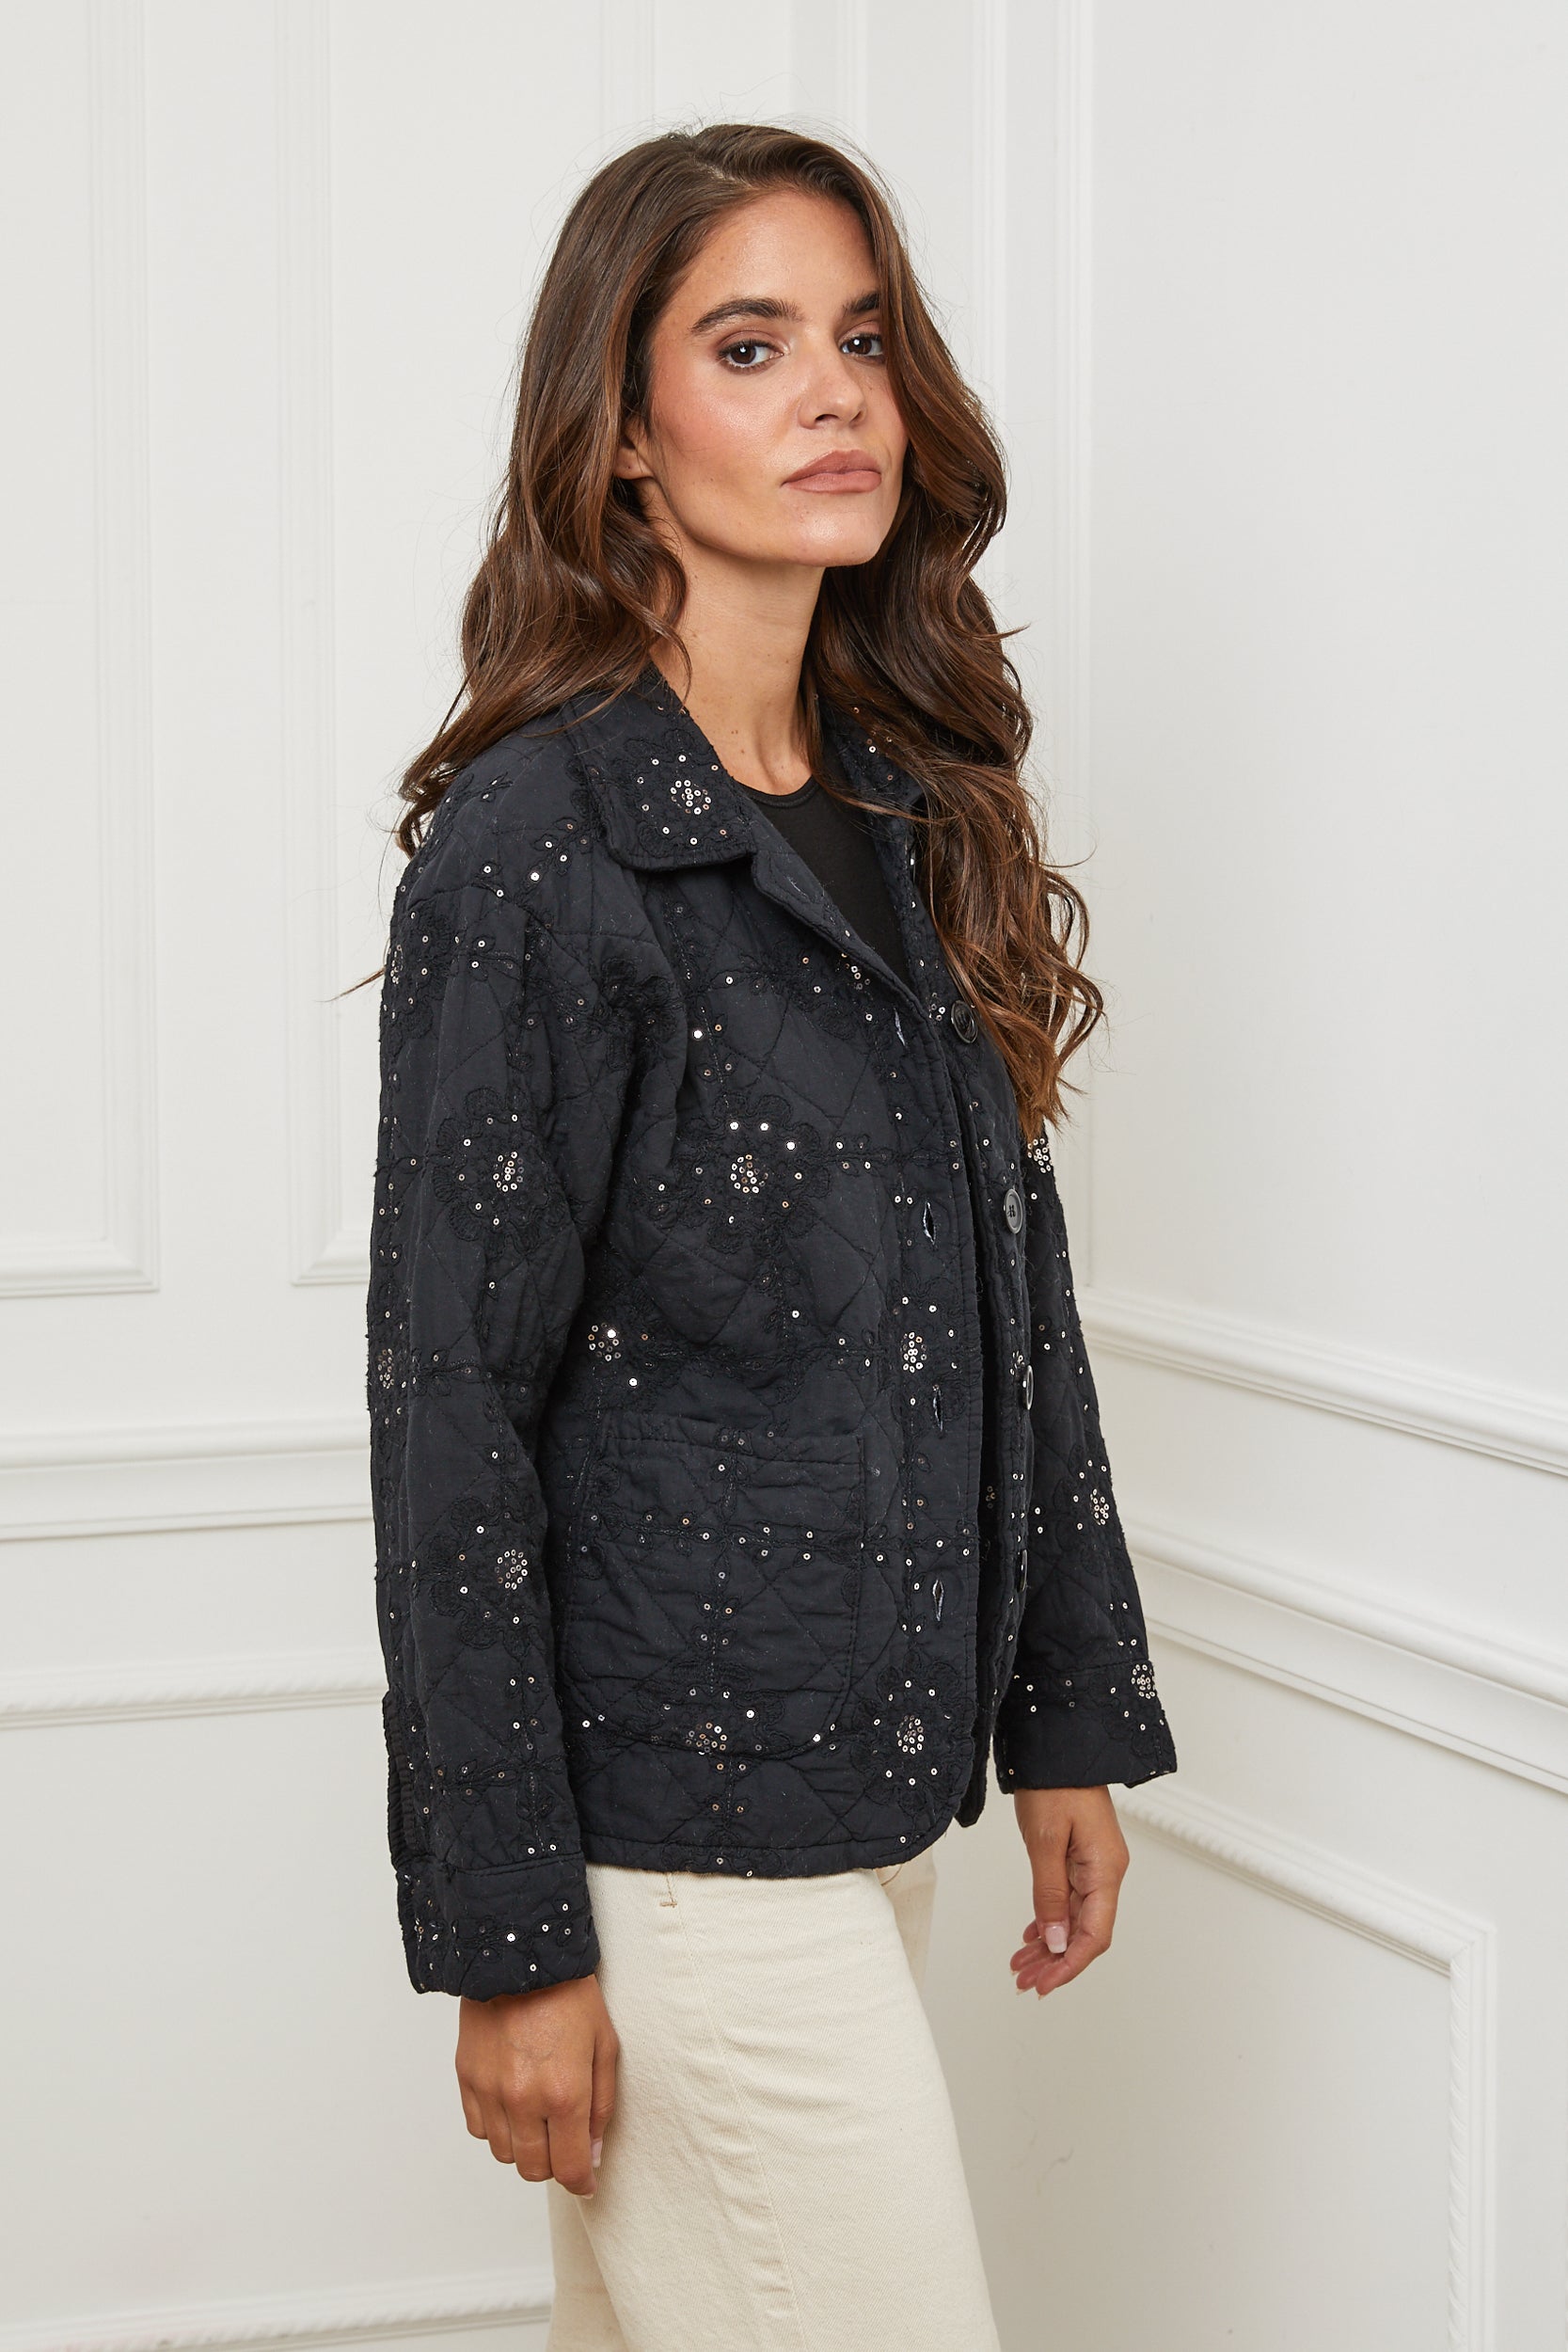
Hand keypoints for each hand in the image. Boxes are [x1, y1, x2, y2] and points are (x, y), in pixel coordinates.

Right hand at [456, 1973, 618, 2194]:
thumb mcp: (605, 2045)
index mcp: (565, 2093)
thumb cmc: (570, 1996)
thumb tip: (590, 2155)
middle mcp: (523, 2100)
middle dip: (553, 2164)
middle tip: (563, 2142)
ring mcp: (490, 2091)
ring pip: (504, 2153)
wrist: (520, 1954)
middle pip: (534, 2169)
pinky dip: (496, 2126)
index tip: (585, 2181)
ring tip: (538, 2115)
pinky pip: (479, 2128)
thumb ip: (601, 2107)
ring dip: (524, 2146)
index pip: (568, 2168)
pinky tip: (512, 2102)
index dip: (581, 2182)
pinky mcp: (466, 2078)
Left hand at [1009, 1785, 1129, 1996]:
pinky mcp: (1080, 1857)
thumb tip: (1056, 1942)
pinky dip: (1049, 1920)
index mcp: (1105, 1870)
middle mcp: (1106, 1872)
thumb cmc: (1054, 1784)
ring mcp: (1094, 1865)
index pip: (1094, 1934)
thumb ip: (1050, 1894)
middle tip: (1023, 1981)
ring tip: (1021, 1965)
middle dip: (1055, 1961)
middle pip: (1085, 1932)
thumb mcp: (1045, 1841)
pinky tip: (1032, 1935)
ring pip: (1074, 1919)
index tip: (1043, 1984)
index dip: (1069, 1965)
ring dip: (1049, 1945)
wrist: (1058, 1745)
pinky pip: (1069, 1900)